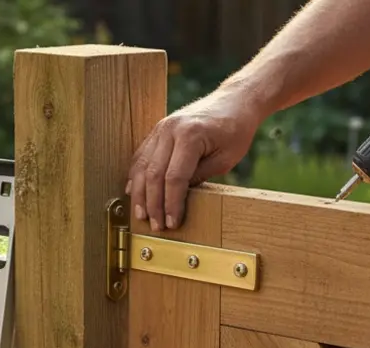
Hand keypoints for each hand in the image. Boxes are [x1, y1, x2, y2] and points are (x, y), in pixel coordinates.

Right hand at [126, 88, 262, 231]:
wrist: (234, 101)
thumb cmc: (235, 130)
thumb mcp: (225, 159)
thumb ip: (200, 177)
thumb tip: (177, 198)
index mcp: (190, 135)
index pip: (174, 178)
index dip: (172, 204)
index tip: (172, 223)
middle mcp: (170, 129)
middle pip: (154, 174)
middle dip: (154, 204)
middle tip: (156, 225)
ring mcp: (161, 128)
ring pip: (142, 166)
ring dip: (140, 194)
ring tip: (141, 215)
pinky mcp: (158, 130)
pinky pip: (141, 156)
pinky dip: (136, 176)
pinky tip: (134, 192)